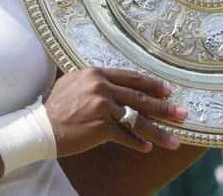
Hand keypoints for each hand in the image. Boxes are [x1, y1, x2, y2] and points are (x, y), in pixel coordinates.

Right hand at [44, 67, 186, 156]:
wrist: (40, 127)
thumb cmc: (56, 107)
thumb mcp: (74, 84)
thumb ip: (95, 83)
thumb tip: (116, 86)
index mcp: (96, 74)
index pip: (131, 77)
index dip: (152, 84)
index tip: (168, 91)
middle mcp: (101, 87)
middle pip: (140, 97)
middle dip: (164, 108)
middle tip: (182, 114)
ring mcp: (102, 106)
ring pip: (137, 119)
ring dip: (158, 131)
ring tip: (174, 140)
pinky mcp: (100, 126)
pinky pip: (126, 136)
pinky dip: (137, 143)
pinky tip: (147, 148)